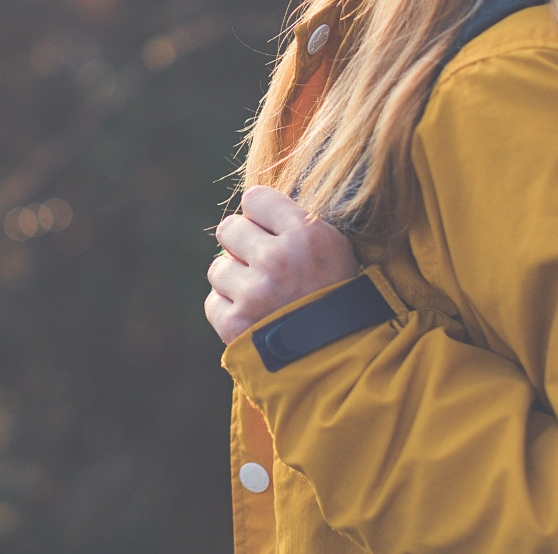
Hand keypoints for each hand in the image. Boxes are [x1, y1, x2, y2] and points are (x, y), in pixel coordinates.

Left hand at [205, 185, 360, 343]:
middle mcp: (277, 260)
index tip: (272, 230)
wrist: (343, 359)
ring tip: (264, 297)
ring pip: (218, 268)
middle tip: (265, 264)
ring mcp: (254, 294)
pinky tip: (255, 318)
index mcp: (306, 234)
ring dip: (236, 280)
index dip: (262, 215)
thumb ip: (293, 224)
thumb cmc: (338, 298)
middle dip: (243, 244)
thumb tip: (250, 212)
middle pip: (228, 228)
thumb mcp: (334, 249)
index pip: (254, 198)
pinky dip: (230, 310)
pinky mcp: (235, 324)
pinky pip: (213, 302)